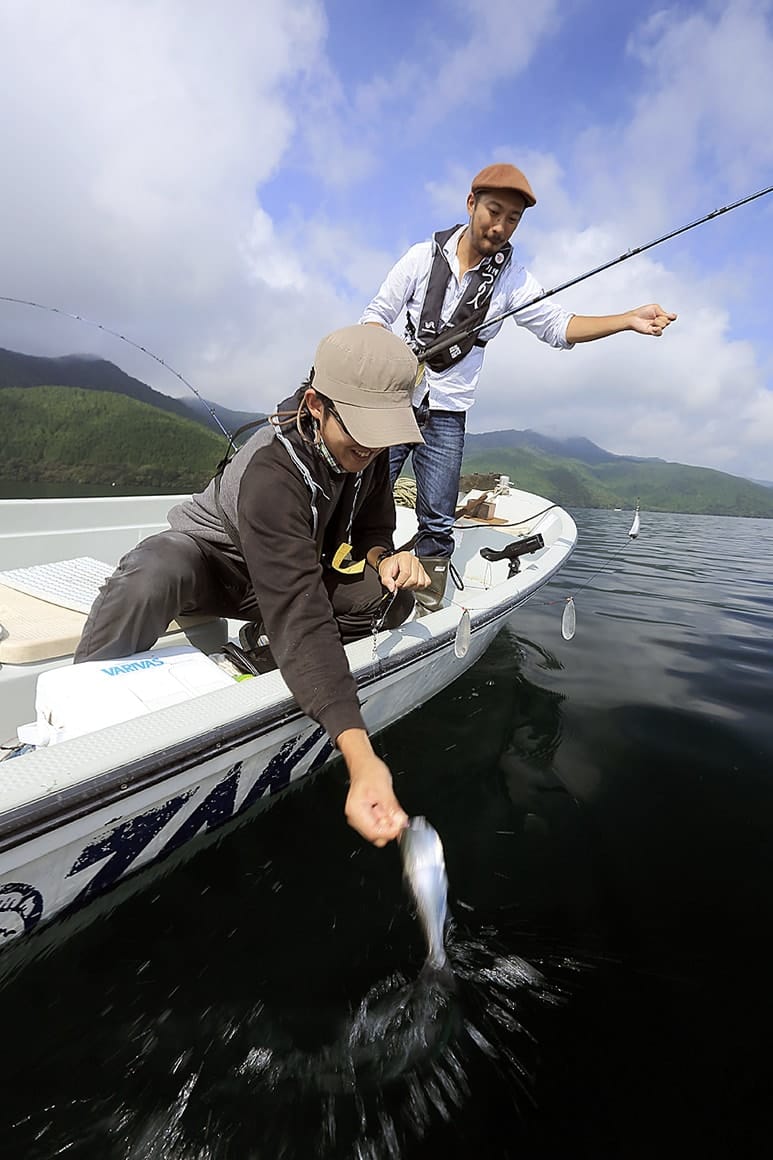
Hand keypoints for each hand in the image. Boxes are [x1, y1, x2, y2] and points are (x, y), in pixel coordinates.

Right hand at [337, 729, 408, 845]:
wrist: (364, 764)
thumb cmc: (369, 771)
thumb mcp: (384, 788)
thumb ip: (392, 808)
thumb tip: (401, 822)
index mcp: (356, 811)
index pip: (374, 833)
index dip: (390, 831)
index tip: (401, 825)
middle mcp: (356, 817)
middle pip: (376, 835)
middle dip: (390, 827)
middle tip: (398, 815)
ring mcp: (361, 818)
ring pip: (378, 831)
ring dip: (389, 823)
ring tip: (391, 807)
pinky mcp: (367, 816)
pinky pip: (379, 825)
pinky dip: (387, 819)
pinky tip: (389, 808)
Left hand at [378, 550, 430, 593]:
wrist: (392, 565)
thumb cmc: (390, 566)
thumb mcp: (384, 572)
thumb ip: (386, 580)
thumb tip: (392, 588)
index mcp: (405, 557)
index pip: (406, 573)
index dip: (400, 582)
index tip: (396, 584)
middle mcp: (414, 560)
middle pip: (414, 579)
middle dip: (405, 585)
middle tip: (399, 584)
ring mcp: (420, 566)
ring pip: (421, 583)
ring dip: (412, 587)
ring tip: (405, 583)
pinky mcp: (424, 572)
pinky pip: (426, 583)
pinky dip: (419, 586)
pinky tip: (412, 584)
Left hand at [626, 303, 676, 335]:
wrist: (634, 318)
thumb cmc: (642, 312)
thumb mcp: (655, 308)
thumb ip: (663, 312)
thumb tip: (672, 316)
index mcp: (661, 315)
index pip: (672, 317)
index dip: (672, 317)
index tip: (670, 315)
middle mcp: (660, 322)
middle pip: (668, 321)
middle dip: (662, 318)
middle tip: (654, 317)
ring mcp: (657, 327)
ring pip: (664, 326)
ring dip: (658, 322)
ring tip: (651, 321)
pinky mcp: (653, 332)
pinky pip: (660, 333)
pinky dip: (658, 329)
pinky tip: (654, 327)